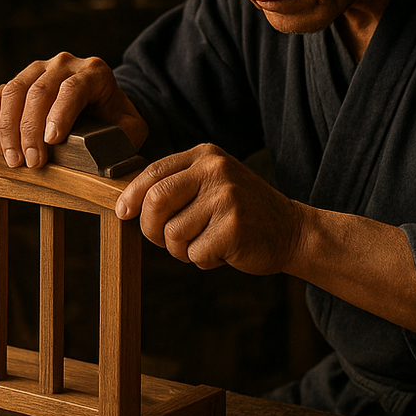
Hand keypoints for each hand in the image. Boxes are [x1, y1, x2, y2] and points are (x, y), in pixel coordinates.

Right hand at [0, 53, 146, 167]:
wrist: (99, 105)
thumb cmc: (115, 120)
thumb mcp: (131, 127)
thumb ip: (126, 136)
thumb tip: (108, 153)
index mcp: (93, 72)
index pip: (72, 88)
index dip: (59, 114)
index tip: (51, 142)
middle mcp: (62, 65)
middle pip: (38, 91)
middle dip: (29, 130)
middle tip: (30, 163)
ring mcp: (35, 71)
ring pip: (11, 92)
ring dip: (6, 129)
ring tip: (11, 159)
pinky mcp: (15, 83)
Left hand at [115, 144, 302, 274]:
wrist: (292, 231)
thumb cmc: (244, 212)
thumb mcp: (213, 183)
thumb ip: (179, 185)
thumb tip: (129, 202)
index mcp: (206, 156)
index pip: (154, 171)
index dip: (132, 195)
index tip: (124, 212)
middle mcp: (215, 170)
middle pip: (156, 200)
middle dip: (151, 228)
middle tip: (164, 240)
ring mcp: (226, 197)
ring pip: (173, 233)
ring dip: (183, 249)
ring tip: (207, 242)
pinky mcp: (234, 227)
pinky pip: (195, 253)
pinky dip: (204, 260)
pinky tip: (224, 251)